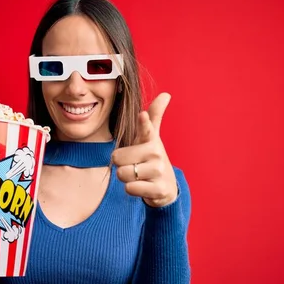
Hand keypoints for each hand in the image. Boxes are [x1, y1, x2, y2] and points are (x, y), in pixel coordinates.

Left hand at [111, 92, 178, 207]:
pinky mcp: (159, 189)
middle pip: (118, 158)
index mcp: (151, 139)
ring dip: (126, 178)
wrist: (165, 186)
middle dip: (120, 164)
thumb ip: (154, 116)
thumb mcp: (150, 137)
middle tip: (133, 164)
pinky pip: (130, 188)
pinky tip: (142, 187)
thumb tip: (166, 94)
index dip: (143, 122)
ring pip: (123, 174)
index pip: (146, 128)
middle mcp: (156, 153)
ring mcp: (159, 171)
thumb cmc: (151, 158)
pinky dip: (131, 189)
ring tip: (137, 176)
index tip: (141, 115)